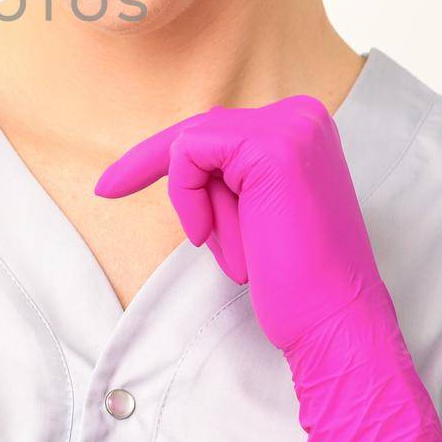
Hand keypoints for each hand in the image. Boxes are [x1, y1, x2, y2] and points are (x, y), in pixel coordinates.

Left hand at [94, 94, 441, 441]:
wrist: (333, 324)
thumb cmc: (294, 280)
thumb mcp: (255, 210)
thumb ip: (229, 176)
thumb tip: (180, 156)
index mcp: (304, 129)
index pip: (217, 130)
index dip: (163, 158)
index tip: (108, 183)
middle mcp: (302, 116)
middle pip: (199, 132)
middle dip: (177, 186)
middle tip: (108, 192)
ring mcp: (291, 127)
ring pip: (192, 143)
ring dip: (197, 205)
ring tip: (234, 251)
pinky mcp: (272, 147)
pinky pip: (190, 153)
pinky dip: (187, 196)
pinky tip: (208, 237)